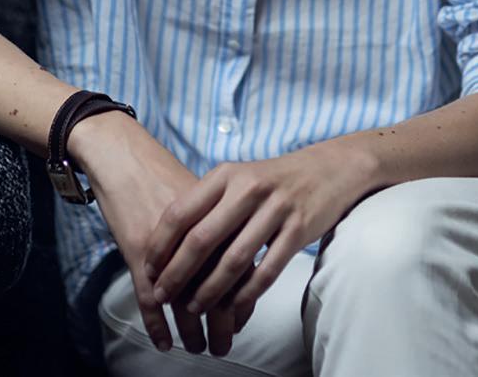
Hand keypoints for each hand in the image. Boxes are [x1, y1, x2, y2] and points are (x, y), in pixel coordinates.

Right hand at [68, 111, 248, 355]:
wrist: (125, 156)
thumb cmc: (162, 175)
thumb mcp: (200, 195)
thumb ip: (221, 221)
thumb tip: (241, 253)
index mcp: (219, 216)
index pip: (240, 264)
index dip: (242, 296)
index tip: (243, 319)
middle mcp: (197, 232)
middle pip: (216, 287)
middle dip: (222, 321)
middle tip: (226, 345)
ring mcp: (167, 245)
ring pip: (184, 298)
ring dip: (192, 330)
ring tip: (198, 348)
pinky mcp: (138, 252)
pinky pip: (149, 299)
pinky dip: (157, 325)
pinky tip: (164, 342)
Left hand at [146, 140, 376, 322]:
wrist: (328, 169)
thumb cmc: (273, 180)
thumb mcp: (238, 178)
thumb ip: (208, 203)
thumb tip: (168, 243)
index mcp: (227, 174)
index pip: (181, 211)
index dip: (161, 245)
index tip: (149, 268)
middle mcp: (248, 188)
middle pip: (202, 239)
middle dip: (177, 273)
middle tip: (162, 295)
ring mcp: (276, 208)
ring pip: (234, 260)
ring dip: (210, 290)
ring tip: (194, 307)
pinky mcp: (298, 229)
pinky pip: (267, 270)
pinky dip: (246, 294)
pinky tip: (233, 308)